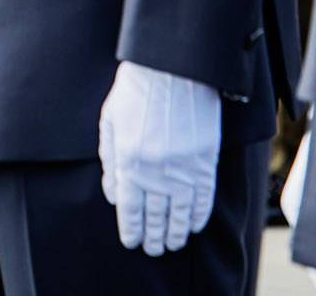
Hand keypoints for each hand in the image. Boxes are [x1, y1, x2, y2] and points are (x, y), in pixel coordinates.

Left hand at [97, 60, 219, 255]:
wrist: (172, 68)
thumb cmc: (136, 90)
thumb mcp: (110, 121)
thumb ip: (109, 160)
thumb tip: (113, 194)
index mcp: (129, 160)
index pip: (130, 208)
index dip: (131, 229)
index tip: (133, 242)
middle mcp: (155, 169)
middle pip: (155, 215)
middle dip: (154, 236)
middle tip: (154, 249)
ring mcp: (183, 166)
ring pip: (181, 212)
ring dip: (177, 232)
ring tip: (174, 244)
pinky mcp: (205, 160)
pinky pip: (203, 197)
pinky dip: (199, 215)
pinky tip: (195, 225)